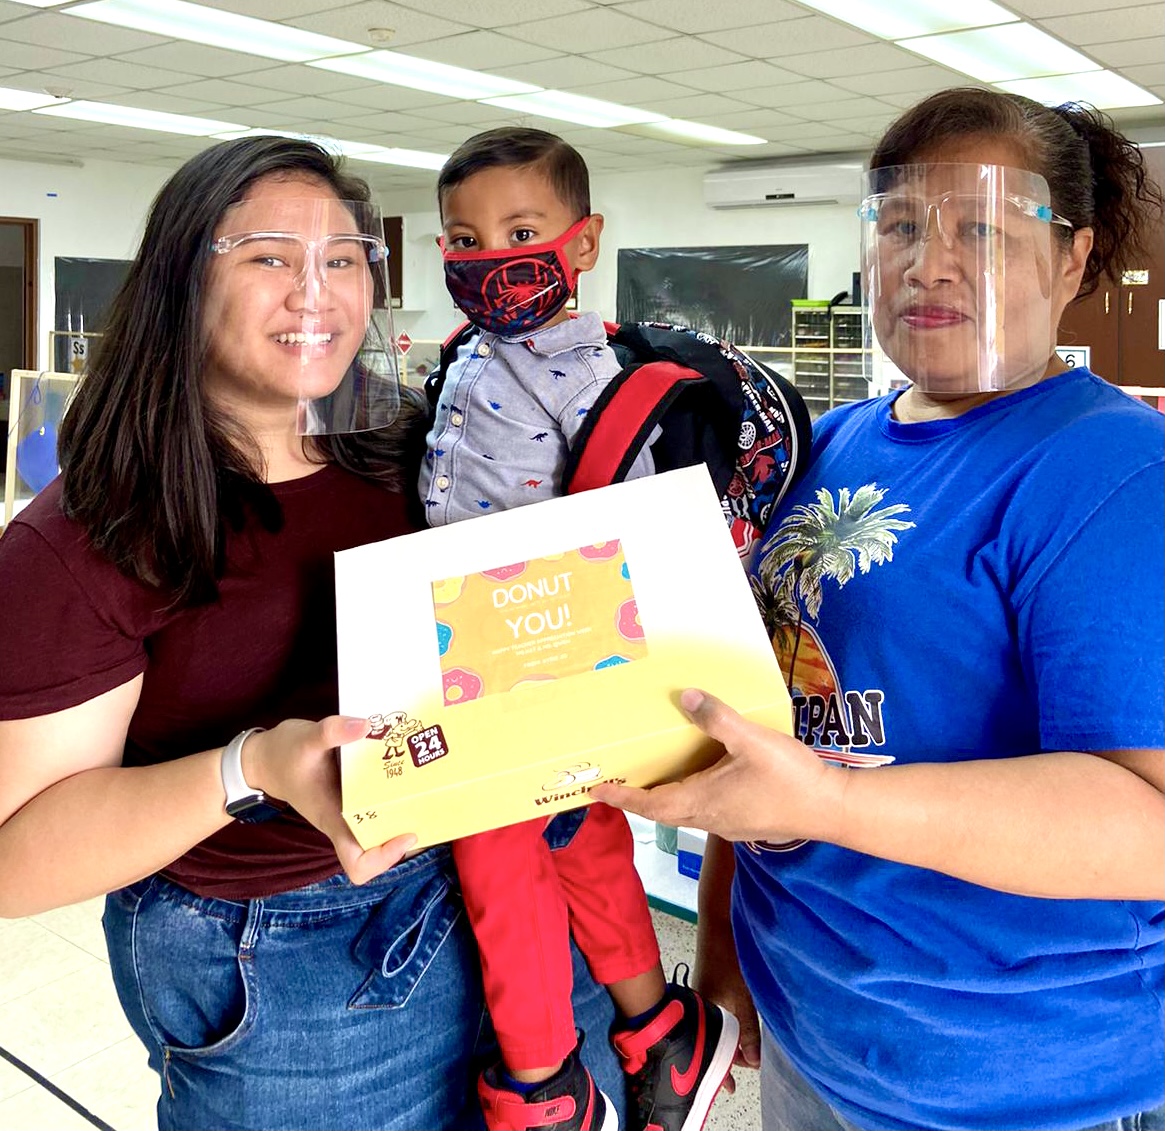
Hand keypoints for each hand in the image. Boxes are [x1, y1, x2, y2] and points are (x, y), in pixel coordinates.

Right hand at [244, 716, 415, 884]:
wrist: (264, 758)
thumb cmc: (283, 755)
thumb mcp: (305, 739)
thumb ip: (332, 731)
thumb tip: (365, 725)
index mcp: (333, 821)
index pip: (358, 864)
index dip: (384, 858)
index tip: (406, 833)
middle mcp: (345, 821)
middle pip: (381, 845)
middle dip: (407, 827)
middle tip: (430, 798)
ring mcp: (349, 809)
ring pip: (383, 822)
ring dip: (405, 807)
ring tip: (428, 780)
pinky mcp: (352, 794)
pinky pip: (378, 801)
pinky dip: (394, 788)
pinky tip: (408, 761)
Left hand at [589, 688, 841, 844]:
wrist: (832, 809)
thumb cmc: (790, 778)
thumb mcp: (751, 740)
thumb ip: (718, 719)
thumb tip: (685, 698)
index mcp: (703, 800)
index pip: (650, 804)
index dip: (622, 797)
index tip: (597, 789)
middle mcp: (710, 818)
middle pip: (664, 811)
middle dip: (639, 797)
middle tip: (618, 780)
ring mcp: (729, 824)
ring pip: (686, 812)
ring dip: (666, 797)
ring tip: (655, 775)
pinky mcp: (747, 823)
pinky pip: (708, 810)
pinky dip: (692, 796)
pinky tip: (704, 777)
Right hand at [694, 942, 759, 1091]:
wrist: (720, 920)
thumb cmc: (731, 957)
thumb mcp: (744, 997)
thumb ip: (748, 1032)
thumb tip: (753, 1064)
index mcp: (702, 1014)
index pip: (711, 1052)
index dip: (723, 1069)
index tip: (732, 1088)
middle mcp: (698, 1007)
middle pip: (711, 1040)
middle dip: (726, 1055)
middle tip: (744, 1067)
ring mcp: (702, 995)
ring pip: (714, 1027)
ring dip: (728, 1038)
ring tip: (744, 1051)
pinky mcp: (708, 984)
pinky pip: (715, 1013)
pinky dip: (726, 1023)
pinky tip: (738, 1024)